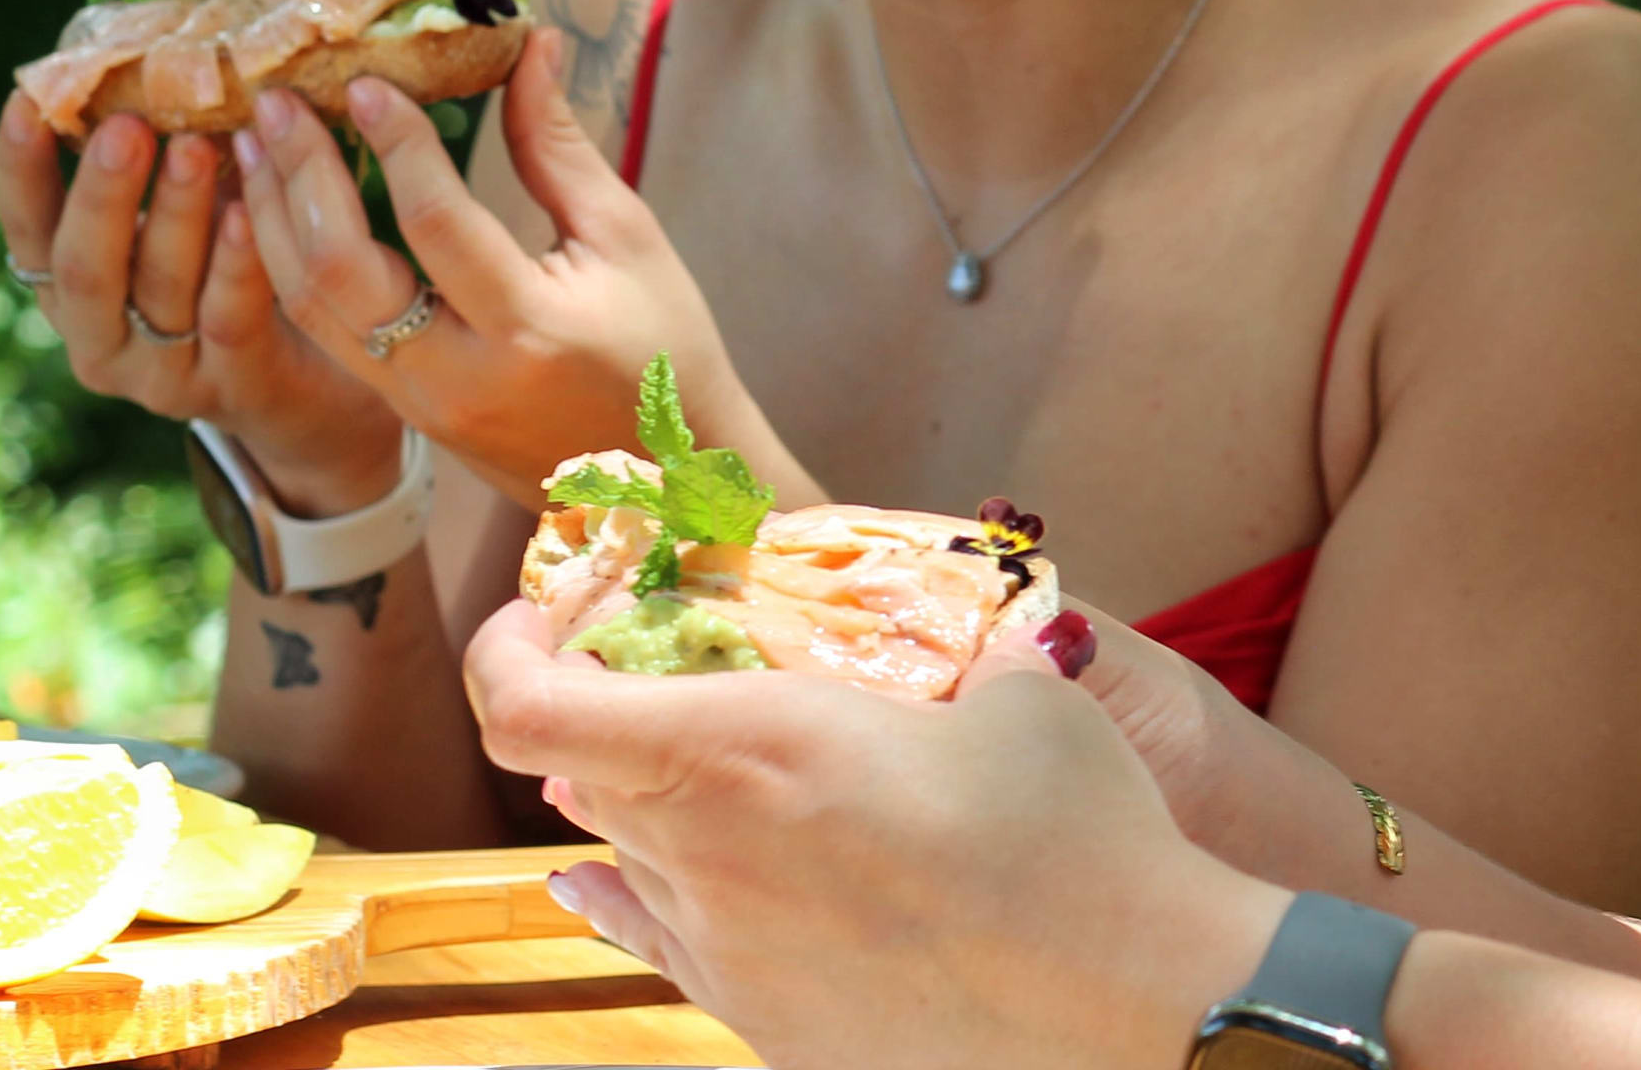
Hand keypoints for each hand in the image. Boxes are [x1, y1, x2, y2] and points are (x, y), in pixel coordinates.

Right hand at [0, 95, 403, 515]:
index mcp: (71, 290)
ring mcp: (159, 374)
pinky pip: (226, 318)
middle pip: (82, 266)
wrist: (313, 390)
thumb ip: (161, 159)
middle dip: (103, 193)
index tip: (28, 102)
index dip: (21, 170)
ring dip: (175, 213)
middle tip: (128, 127)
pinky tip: (249, 213)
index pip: (26, 230)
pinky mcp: (229, 387)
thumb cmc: (235, 275)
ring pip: (157, 288)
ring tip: (196, 146)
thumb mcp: (186, 218)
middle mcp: (99, 338)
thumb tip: (155, 50)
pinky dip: (234, 262)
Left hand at [232, 29, 770, 504]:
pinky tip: (278, 208)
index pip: (435, 222)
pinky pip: (324, 335)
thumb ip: (558, 146)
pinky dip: (290, 266)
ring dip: (273, 220)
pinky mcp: (401, 416)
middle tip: (276, 101)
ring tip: (256, 143)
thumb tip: (530, 44)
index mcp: (530, 329)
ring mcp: (420, 406)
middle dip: (300, 176)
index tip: (363, 80)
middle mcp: (458, 377)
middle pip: (341, 272)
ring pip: (312, 309)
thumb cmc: (663, 352)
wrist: (661, 486)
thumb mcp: (627, 239)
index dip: (394, 143)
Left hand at [463, 600, 1284, 1069]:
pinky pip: (667, 947)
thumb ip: (963, 642)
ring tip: (676, 764)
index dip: (508, 649)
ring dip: (637, 804)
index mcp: (743, 753)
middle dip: (601, 712)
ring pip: (626, 864)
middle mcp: (707, 859)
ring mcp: (731, 958)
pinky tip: (628, 884)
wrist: (1132, 1000)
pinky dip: (642, 896)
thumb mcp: (1017, 689)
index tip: (548, 614)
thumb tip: (979, 614)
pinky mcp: (769, 1028)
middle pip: (583, 778)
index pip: (527, 709)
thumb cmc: (1074, 831)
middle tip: (653, 667)